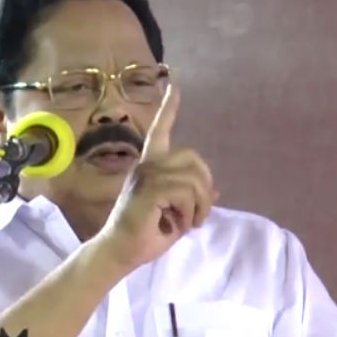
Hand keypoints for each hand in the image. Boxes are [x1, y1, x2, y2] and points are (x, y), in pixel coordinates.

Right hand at [99, 83, 216, 269]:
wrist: (121, 251)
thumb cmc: (145, 234)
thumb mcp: (177, 214)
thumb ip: (192, 199)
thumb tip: (215, 191)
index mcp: (151, 167)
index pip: (160, 130)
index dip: (168, 108)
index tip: (174, 85)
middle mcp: (148, 165)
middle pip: (194, 158)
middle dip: (205, 186)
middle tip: (199, 215)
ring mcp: (147, 174)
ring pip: (194, 178)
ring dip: (199, 206)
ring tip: (189, 223)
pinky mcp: (150, 187)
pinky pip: (187, 192)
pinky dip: (192, 213)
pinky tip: (179, 225)